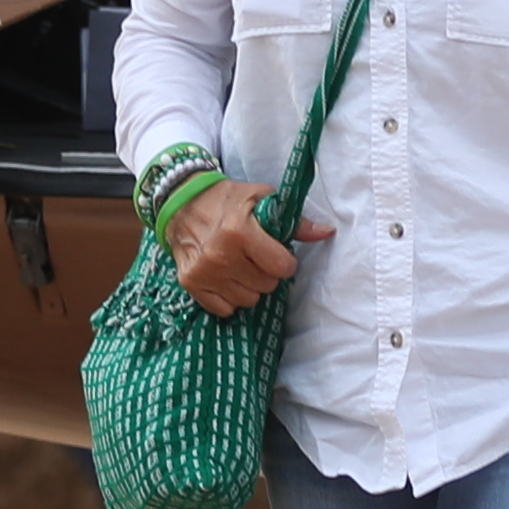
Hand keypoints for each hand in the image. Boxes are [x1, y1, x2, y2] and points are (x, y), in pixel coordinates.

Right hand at [165, 175, 318, 312]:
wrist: (181, 201)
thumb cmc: (226, 199)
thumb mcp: (262, 199)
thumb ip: (295, 221)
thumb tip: (327, 232)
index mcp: (240, 232)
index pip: (281, 267)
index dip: (285, 261)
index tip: (277, 253)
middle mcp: (220, 255)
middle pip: (266, 286)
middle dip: (267, 274)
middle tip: (257, 258)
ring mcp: (204, 272)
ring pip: (247, 300)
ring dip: (250, 287)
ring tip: (242, 267)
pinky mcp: (190, 284)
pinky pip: (224, 309)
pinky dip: (230, 298)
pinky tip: (227, 279)